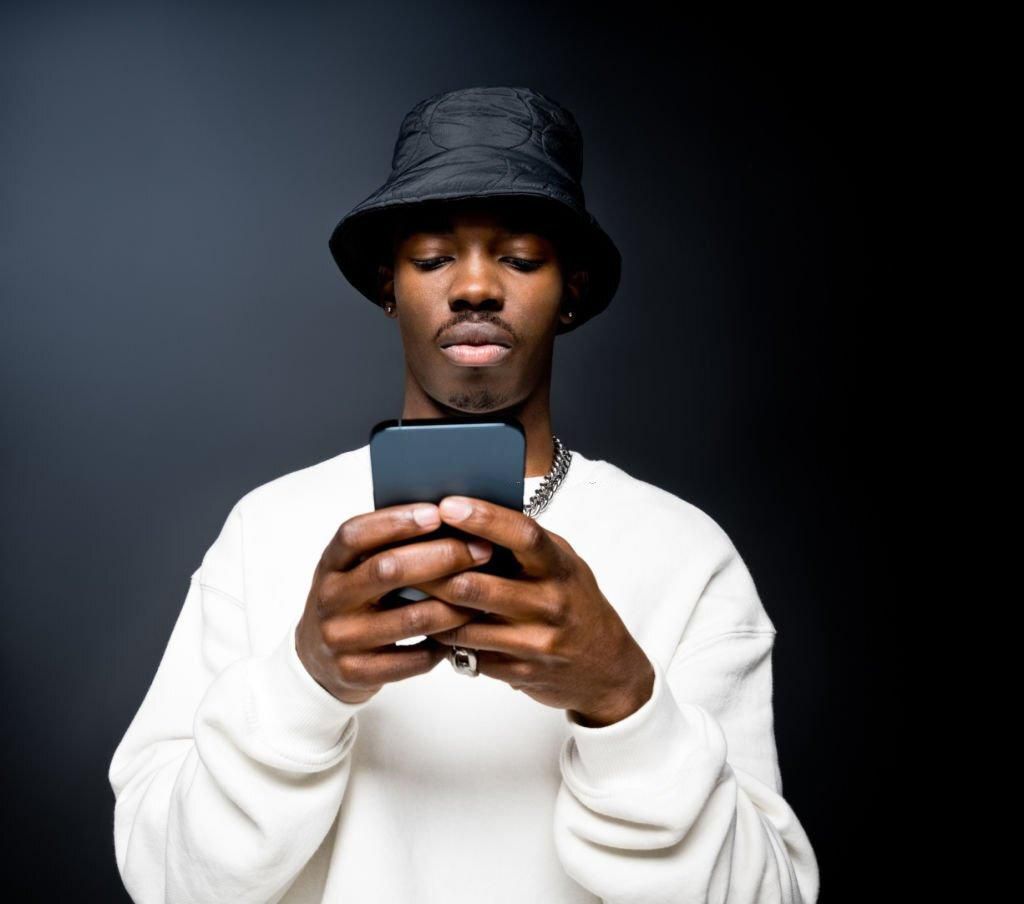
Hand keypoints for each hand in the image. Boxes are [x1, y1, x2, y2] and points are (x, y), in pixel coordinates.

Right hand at [295, 502, 494, 704]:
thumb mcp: (355, 571)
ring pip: (410, 619)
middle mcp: (330, 599)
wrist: (317, 662)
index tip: (438, 512)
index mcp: (330, 564)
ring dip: (455, 605)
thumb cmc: (352, 603)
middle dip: (443, 556)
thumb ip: (386, 548)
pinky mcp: (355, 672)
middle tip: (481, 550)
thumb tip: (448, 517)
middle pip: (388, 569)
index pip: (356, 534)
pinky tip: (461, 634)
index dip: (396, 521)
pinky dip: (443, 645)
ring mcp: (340, 638)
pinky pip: (413, 659)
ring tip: (484, 593)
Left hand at [413, 496, 655, 726]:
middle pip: (477, 585)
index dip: (484, 518)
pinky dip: (444, 639)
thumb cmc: (576, 603)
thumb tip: (472, 513)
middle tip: (400, 555)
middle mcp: (551, 604)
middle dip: (433, 571)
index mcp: (561, 567)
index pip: (523, 535)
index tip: (448, 504)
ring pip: (464, 624)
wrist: (607, 669)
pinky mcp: (520, 673)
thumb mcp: (563, 565)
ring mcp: (536, 643)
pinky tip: (427, 624)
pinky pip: (469, 653)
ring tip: (404, 590)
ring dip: (429, 608)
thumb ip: (526, 545)